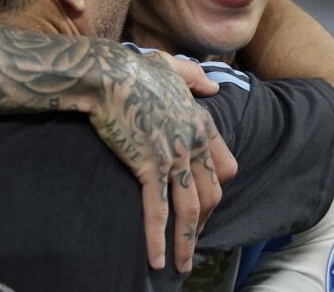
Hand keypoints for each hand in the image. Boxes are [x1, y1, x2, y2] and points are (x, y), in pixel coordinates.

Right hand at [86, 49, 235, 272]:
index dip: (217, 189)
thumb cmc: (134, 69)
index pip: (226, 165)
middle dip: (205, 221)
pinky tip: (155, 260)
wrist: (107, 75)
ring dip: (187, 241)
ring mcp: (172, 157)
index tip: (208, 205)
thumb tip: (212, 86)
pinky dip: (158, 238)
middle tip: (193, 239)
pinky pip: (157, 210)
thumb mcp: (172, 67)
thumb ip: (194, 78)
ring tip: (182, 266)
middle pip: (211, 193)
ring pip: (190, 209)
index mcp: (200, 122)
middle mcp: (192, 143)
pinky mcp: (148, 167)